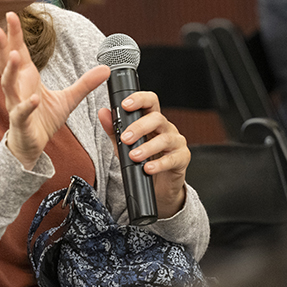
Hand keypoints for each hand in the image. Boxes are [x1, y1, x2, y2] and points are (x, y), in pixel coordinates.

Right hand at [0, 12, 110, 168]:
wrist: (33, 145)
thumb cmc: (43, 118)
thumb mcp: (69, 99)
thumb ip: (85, 83)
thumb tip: (106, 68)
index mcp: (26, 77)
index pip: (18, 50)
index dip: (14, 33)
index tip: (10, 14)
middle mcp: (17, 87)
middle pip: (7, 62)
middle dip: (3, 45)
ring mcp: (16, 104)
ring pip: (8, 84)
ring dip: (11, 70)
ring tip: (15, 55)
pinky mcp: (20, 122)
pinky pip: (22, 112)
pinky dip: (27, 105)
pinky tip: (34, 98)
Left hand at [99, 90, 190, 218]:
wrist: (158, 187)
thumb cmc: (143, 161)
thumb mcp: (124, 146)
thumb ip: (114, 130)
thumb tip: (103, 113)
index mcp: (152, 121)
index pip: (150, 102)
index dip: (139, 99)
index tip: (125, 105)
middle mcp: (166, 128)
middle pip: (157, 118)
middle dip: (139, 127)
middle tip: (125, 138)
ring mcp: (176, 142)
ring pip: (165, 139)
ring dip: (147, 147)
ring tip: (134, 156)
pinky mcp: (182, 158)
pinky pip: (172, 159)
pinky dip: (159, 164)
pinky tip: (148, 168)